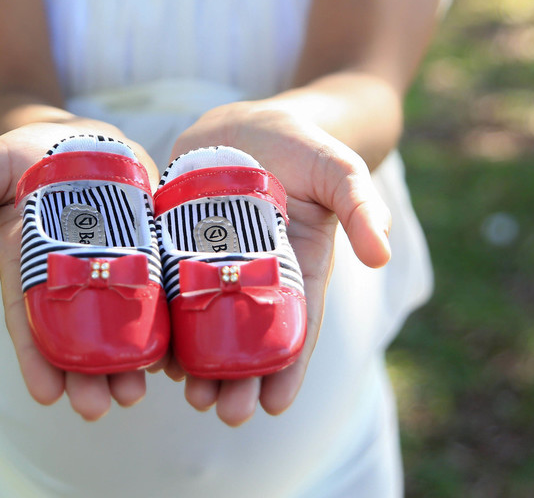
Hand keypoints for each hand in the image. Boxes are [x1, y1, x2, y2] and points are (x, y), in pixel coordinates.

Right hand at [0, 121, 163, 420]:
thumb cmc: (21, 154)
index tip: (47, 395)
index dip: (36, 358)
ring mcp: (107, 266)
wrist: (73, 136)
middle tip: (101, 406)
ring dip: (126, 363)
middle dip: (86, 374)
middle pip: (76, 335)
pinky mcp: (144, 249)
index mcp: (26, 267)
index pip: (29, 321)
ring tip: (137, 394)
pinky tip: (176, 359)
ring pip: (117, 325)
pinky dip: (165, 327)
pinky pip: (155, 293)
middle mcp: (66, 278)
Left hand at [165, 103, 392, 425]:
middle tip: (223, 412)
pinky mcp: (178, 249)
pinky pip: (171, 294)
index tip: (275, 407)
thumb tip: (381, 255)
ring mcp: (215, 266)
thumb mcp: (338, 168)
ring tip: (187, 393)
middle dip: (238, 381)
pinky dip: (165, 324)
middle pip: (248, 340)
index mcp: (298, 270)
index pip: (296, 330)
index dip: (288, 371)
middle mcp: (256, 278)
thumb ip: (361, 205)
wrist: (246, 122)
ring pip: (208, 326)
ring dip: (199, 364)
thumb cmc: (302, 145)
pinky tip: (153, 352)